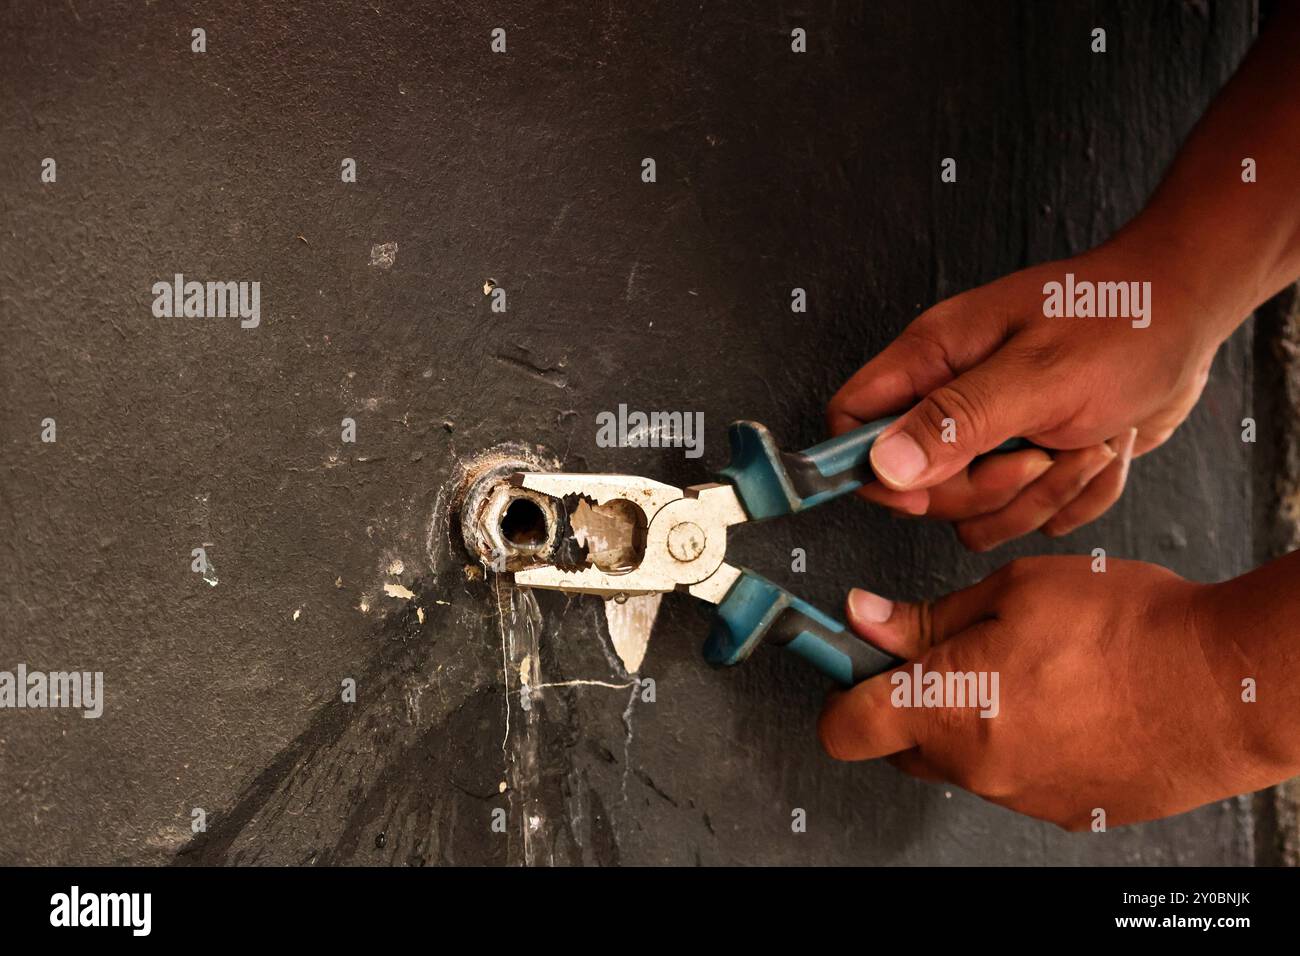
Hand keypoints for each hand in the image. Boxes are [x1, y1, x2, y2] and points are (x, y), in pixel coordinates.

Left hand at [816, 556, 1276, 828]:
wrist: (1229, 683)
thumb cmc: (1129, 627)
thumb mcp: (1013, 591)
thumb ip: (929, 618)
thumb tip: (867, 620)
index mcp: (949, 706)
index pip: (846, 727)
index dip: (841, 694)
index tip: (853, 668)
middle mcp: (978, 766)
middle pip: (903, 747)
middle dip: (911, 703)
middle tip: (953, 654)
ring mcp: (1021, 797)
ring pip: (962, 761)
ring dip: (971, 722)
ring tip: (1028, 672)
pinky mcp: (1064, 812)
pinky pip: (1015, 777)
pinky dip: (1021, 744)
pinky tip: (1063, 704)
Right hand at [827, 238, 1224, 549]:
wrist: (1191, 315)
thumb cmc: (1121, 322)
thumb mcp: (1039, 375)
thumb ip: (955, 422)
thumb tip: (882, 467)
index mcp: (932, 360)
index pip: (850, 421)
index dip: (872, 467)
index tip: (924, 485)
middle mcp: (950, 400)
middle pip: (916, 487)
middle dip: (984, 489)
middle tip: (1036, 452)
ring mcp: (989, 435)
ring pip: (974, 515)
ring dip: (1039, 496)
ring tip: (1083, 443)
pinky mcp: (1029, 463)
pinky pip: (1028, 518)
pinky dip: (1076, 498)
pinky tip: (1104, 448)